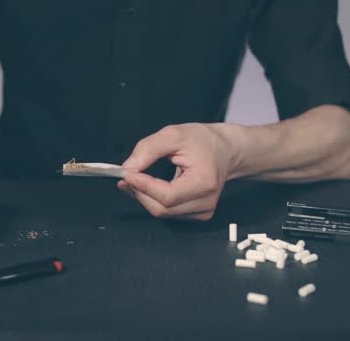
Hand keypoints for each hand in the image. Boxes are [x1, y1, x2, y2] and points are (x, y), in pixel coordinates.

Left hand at [118, 123, 239, 220]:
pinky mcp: (197, 215)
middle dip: (139, 193)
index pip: (167, 196)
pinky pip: (168, 212)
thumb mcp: (173, 135)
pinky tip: (148, 187)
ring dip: (144, 197)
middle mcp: (206, 202)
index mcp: (204, 183)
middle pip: (162, 208)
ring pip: (162, 212)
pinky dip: (153, 201)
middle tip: (125, 176)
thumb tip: (128, 168)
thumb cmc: (202, 141)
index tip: (126, 174)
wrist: (224, 151)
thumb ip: (148, 149)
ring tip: (135, 179)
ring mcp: (203, 212)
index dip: (143, 187)